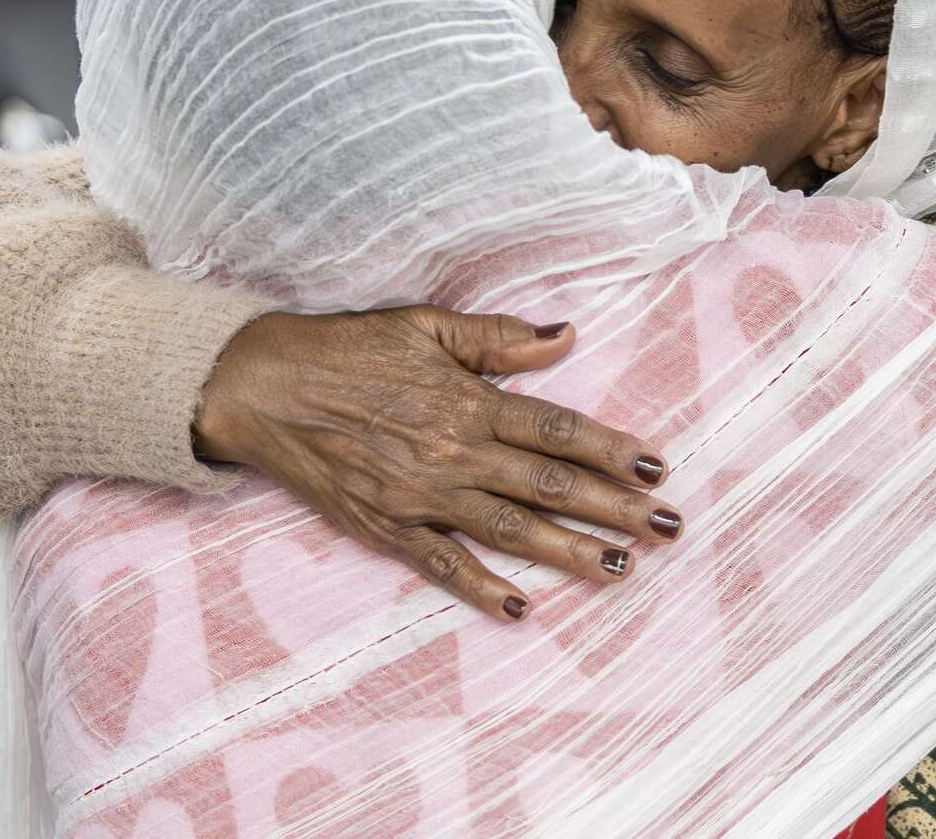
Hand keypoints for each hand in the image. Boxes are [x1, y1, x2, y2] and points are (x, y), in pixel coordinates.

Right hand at [194, 307, 681, 621]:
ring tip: (622, 569)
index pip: (557, 429)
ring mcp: (421, 494)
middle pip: (549, 485)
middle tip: (669, 529)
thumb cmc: (349, 349)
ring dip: (570, 552)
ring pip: (510, 529)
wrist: (265, 386)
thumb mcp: (425, 326)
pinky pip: (441, 563)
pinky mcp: (386, 526)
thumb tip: (566, 334)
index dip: (611, 449)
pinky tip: (520, 609)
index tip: (658, 468)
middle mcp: (454, 452)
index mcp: (469, 401)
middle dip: (616, 508)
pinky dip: (481, 588)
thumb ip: (498, 336)